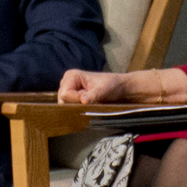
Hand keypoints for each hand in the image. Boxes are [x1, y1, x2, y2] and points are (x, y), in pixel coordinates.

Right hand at [56, 67, 186, 105]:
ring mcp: (70, 91)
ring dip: (77, 109)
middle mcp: (67, 82)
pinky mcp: (74, 99)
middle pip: (63, 101)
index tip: (88, 100)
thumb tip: (83, 101)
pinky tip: (88, 109)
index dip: (75, 100)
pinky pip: (70, 109)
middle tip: (91, 103)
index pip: (64, 94)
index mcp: (72, 76)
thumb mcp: (104, 91)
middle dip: (75, 105)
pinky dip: (78, 111)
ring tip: (92, 104)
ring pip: (66, 107)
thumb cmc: (115, 86)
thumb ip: (93, 96)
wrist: (123, 89)